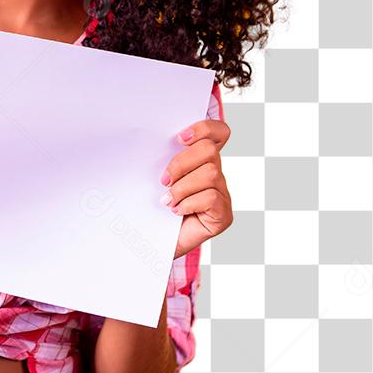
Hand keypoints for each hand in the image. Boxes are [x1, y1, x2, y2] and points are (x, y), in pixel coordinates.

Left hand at [160, 118, 232, 259]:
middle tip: (163, 180)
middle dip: (181, 162)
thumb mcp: (154, 179)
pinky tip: (177, 211)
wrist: (152, 244)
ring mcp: (222, 195)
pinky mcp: (223, 215)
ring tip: (168, 200)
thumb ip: (161, 159)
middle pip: (209, 150)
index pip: (218, 133)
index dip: (204, 128)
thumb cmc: (153, 210)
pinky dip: (189, 203)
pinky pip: (211, 198)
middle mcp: (216, 174)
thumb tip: (148, 141)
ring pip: (210, 174)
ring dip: (182, 187)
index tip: (179, 138)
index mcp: (201, 161)